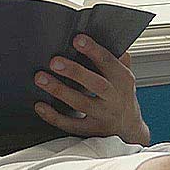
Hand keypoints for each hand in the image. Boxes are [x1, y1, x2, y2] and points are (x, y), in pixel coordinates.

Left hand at [32, 34, 149, 145]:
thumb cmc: (122, 97)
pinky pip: (70, 125)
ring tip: (41, 78)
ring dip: (59, 90)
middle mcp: (115, 98)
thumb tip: (108, 37)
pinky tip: (40, 105)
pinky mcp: (91, 131)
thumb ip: (118, 59)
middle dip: (75, 72)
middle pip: (96, 84)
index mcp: (124, 80)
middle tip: (54, 61)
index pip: (109, 63)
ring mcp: (103, 116)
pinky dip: (53, 116)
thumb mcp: (125, 77)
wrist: (129, 130)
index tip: (77, 39)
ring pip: (81, 104)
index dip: (94, 50)